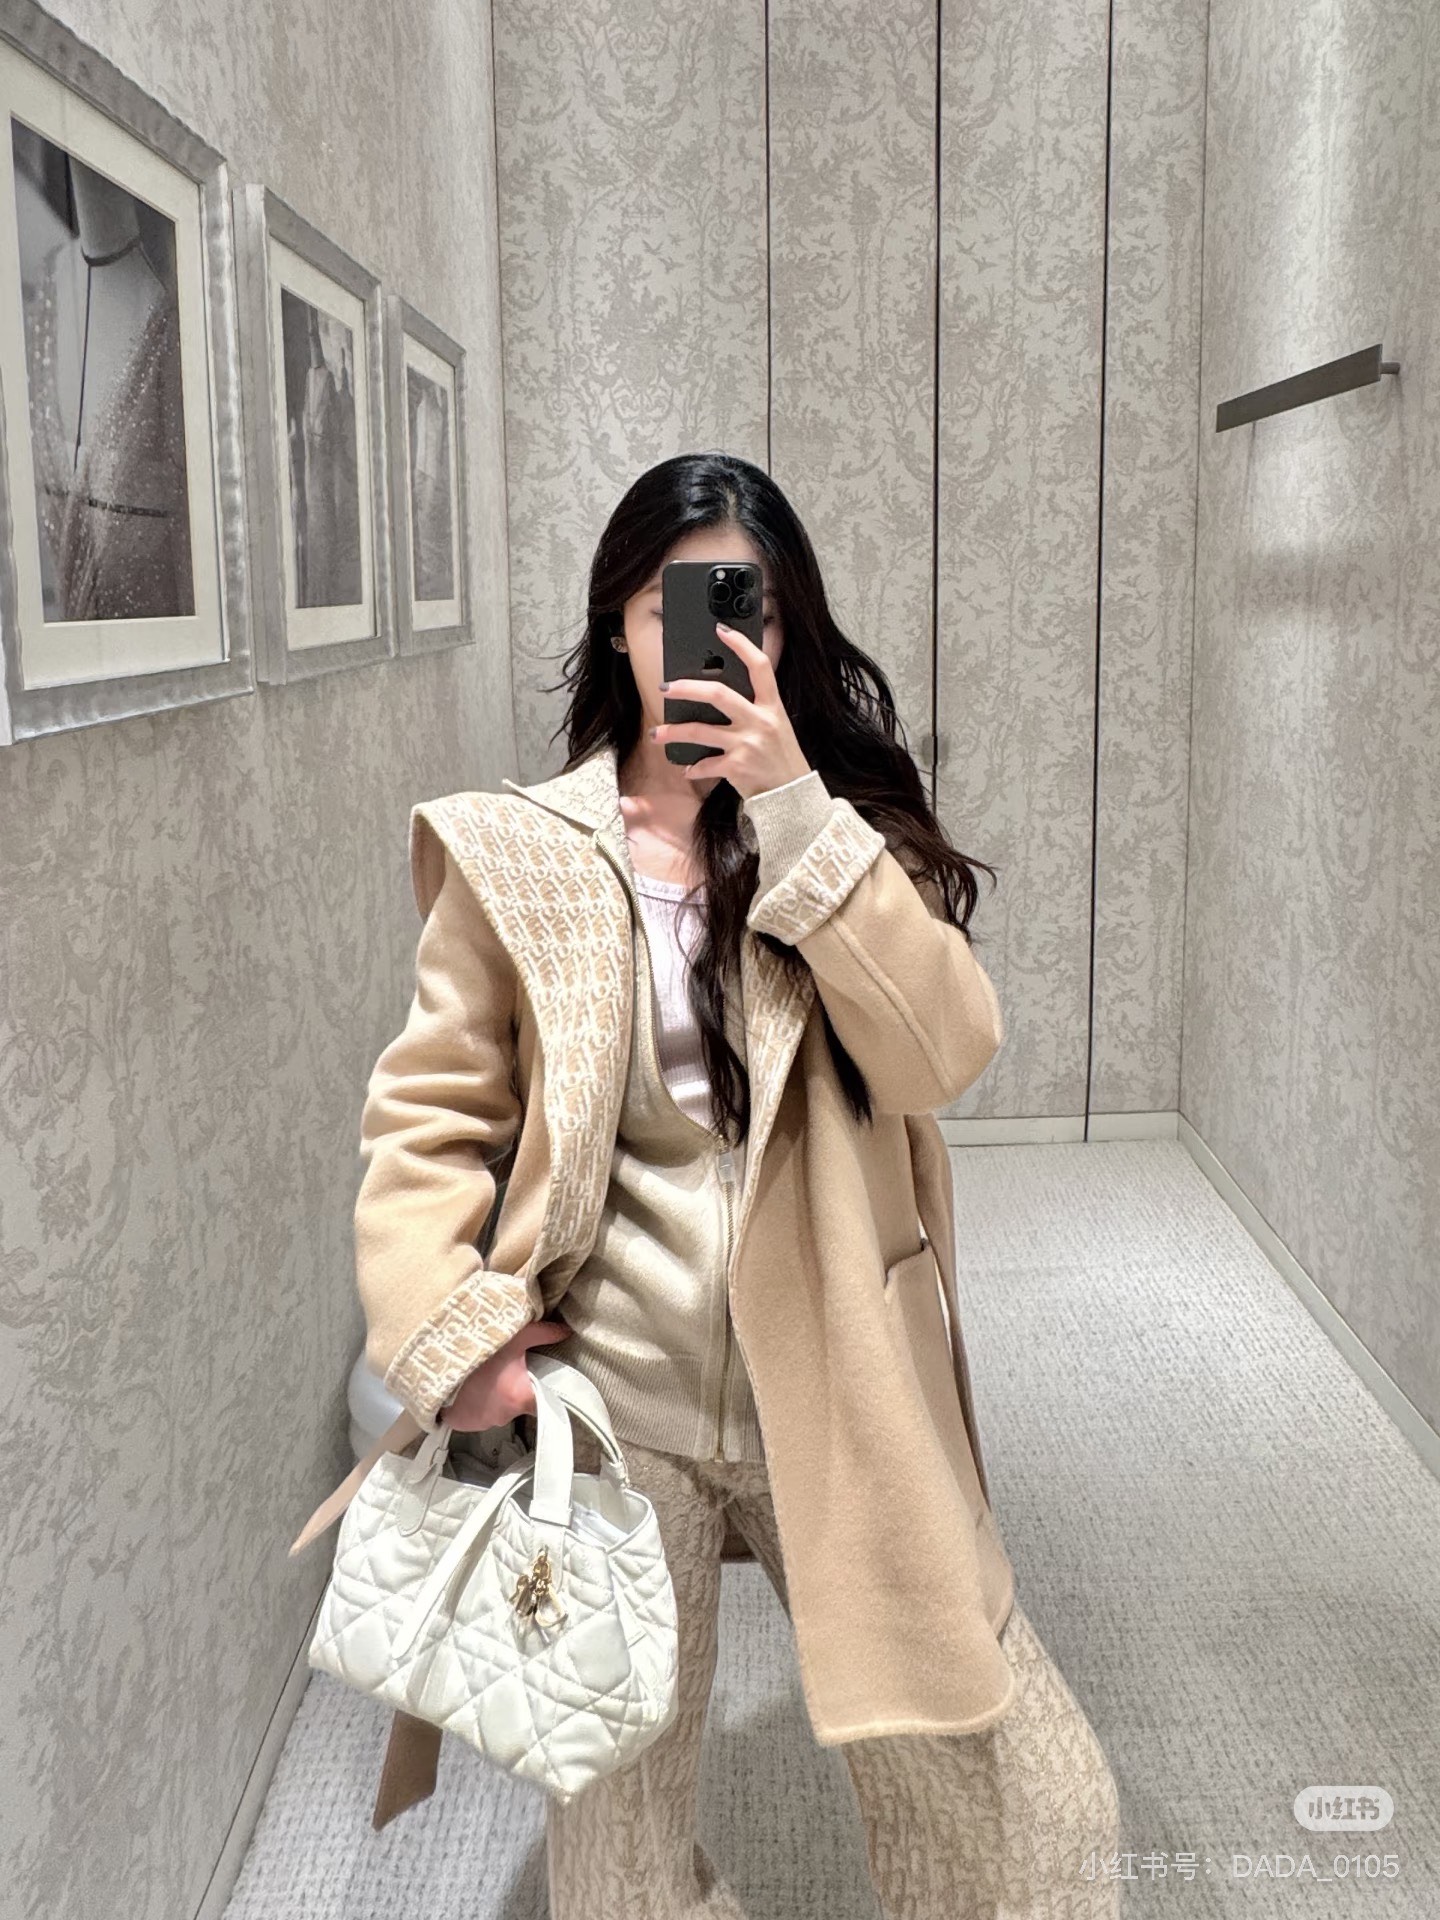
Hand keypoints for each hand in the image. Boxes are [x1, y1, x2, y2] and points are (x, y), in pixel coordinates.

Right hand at [439, 1318, 570, 1430]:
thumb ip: (543, 1334)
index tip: (545, 1388)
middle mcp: (503, 1415)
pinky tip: (467, 1387)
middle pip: (517, 1405)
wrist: (435, 1357)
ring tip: (482, 1376)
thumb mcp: (514, 1335)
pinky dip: (472, 1404)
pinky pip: (473, 1416)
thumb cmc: (478, 1346)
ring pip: (494, 1411)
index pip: (545, 1406)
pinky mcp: (461, 1424)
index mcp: (520, 1397)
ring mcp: (481, 1422)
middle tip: (503, 1370)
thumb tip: (566, 1331)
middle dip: (512, 1390)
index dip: (547, 1396)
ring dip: (491, 1397)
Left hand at [651, 622, 810, 800]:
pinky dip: (693, 768)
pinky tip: (688, 768)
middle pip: (718, 694)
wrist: (791, 795)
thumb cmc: (780, 758)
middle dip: (687, 688)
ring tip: (657, 734)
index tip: (721, 630)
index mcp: (771, 706)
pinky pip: (705, 764)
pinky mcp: (737, 767)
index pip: (759, 666)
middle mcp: (760, 721)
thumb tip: (716, 696)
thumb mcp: (775, 726)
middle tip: (666, 687)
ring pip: (700, 730)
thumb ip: (753, 709)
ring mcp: (748, 743)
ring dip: (674, 732)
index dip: (741, 645)